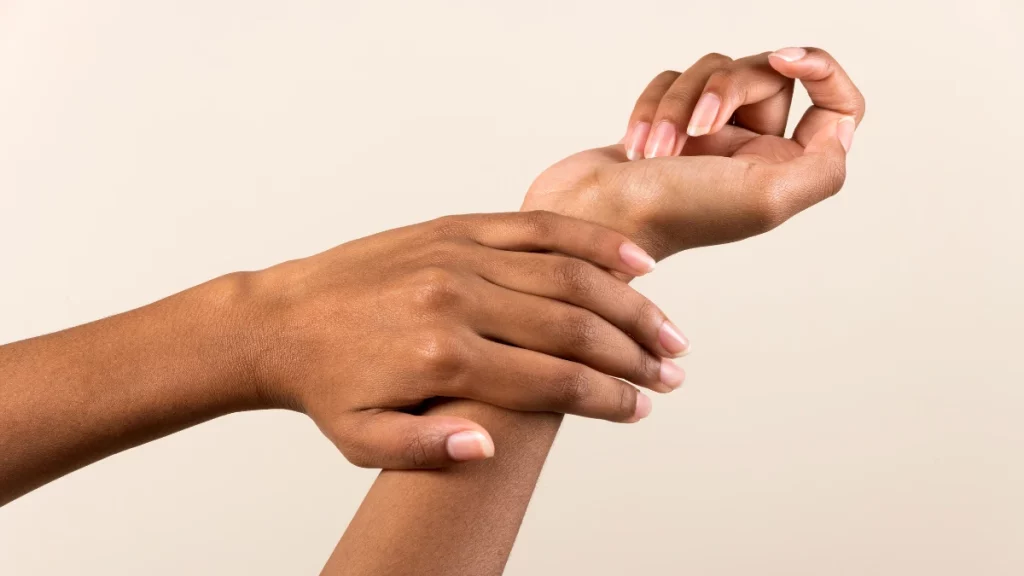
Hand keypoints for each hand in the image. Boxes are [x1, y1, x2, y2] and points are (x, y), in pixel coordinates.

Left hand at [246, 212, 688, 468]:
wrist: (279, 319)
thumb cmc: (326, 386)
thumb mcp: (363, 439)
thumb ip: (425, 451)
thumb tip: (489, 450)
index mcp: (442, 359)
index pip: (552, 382)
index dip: (607, 398)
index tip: (641, 409)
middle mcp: (459, 300)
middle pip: (574, 326)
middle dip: (634, 355)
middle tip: (672, 374)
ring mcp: (461, 255)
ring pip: (568, 274)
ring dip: (629, 303)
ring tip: (668, 331)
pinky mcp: (457, 227)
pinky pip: (539, 228)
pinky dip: (592, 243)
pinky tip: (634, 261)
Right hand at [524, 47, 864, 259]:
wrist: (590, 220)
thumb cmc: (670, 216)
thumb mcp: (766, 198)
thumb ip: (824, 165)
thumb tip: (841, 127)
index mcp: (785, 171)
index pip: (837, 105)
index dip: (821, 68)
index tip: (787, 59)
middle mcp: (752, 153)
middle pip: (764, 75)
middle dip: (723, 88)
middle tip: (696, 127)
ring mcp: (707, 139)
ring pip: (711, 73)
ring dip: (677, 103)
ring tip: (654, 150)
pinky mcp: (665, 127)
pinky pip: (670, 83)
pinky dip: (650, 106)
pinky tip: (635, 146)